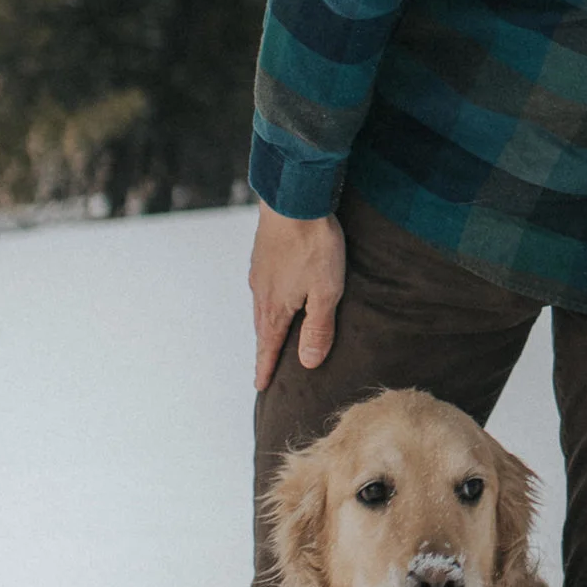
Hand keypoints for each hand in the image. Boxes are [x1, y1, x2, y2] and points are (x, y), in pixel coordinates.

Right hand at [250, 202, 345, 391]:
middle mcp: (261, 293)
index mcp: (276, 308)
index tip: (260, 387)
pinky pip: (265, 286)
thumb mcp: (326, 292)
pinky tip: (277, 295)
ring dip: (267, 324)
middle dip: (265, 349)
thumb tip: (308, 363)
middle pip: (263, 329)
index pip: (269, 347)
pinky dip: (270, 300)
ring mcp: (260, 272)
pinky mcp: (263, 254)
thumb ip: (318, 328)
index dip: (266, 368)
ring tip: (272, 334)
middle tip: (265, 366)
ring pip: (262, 306)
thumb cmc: (314, 246)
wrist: (293, 199)